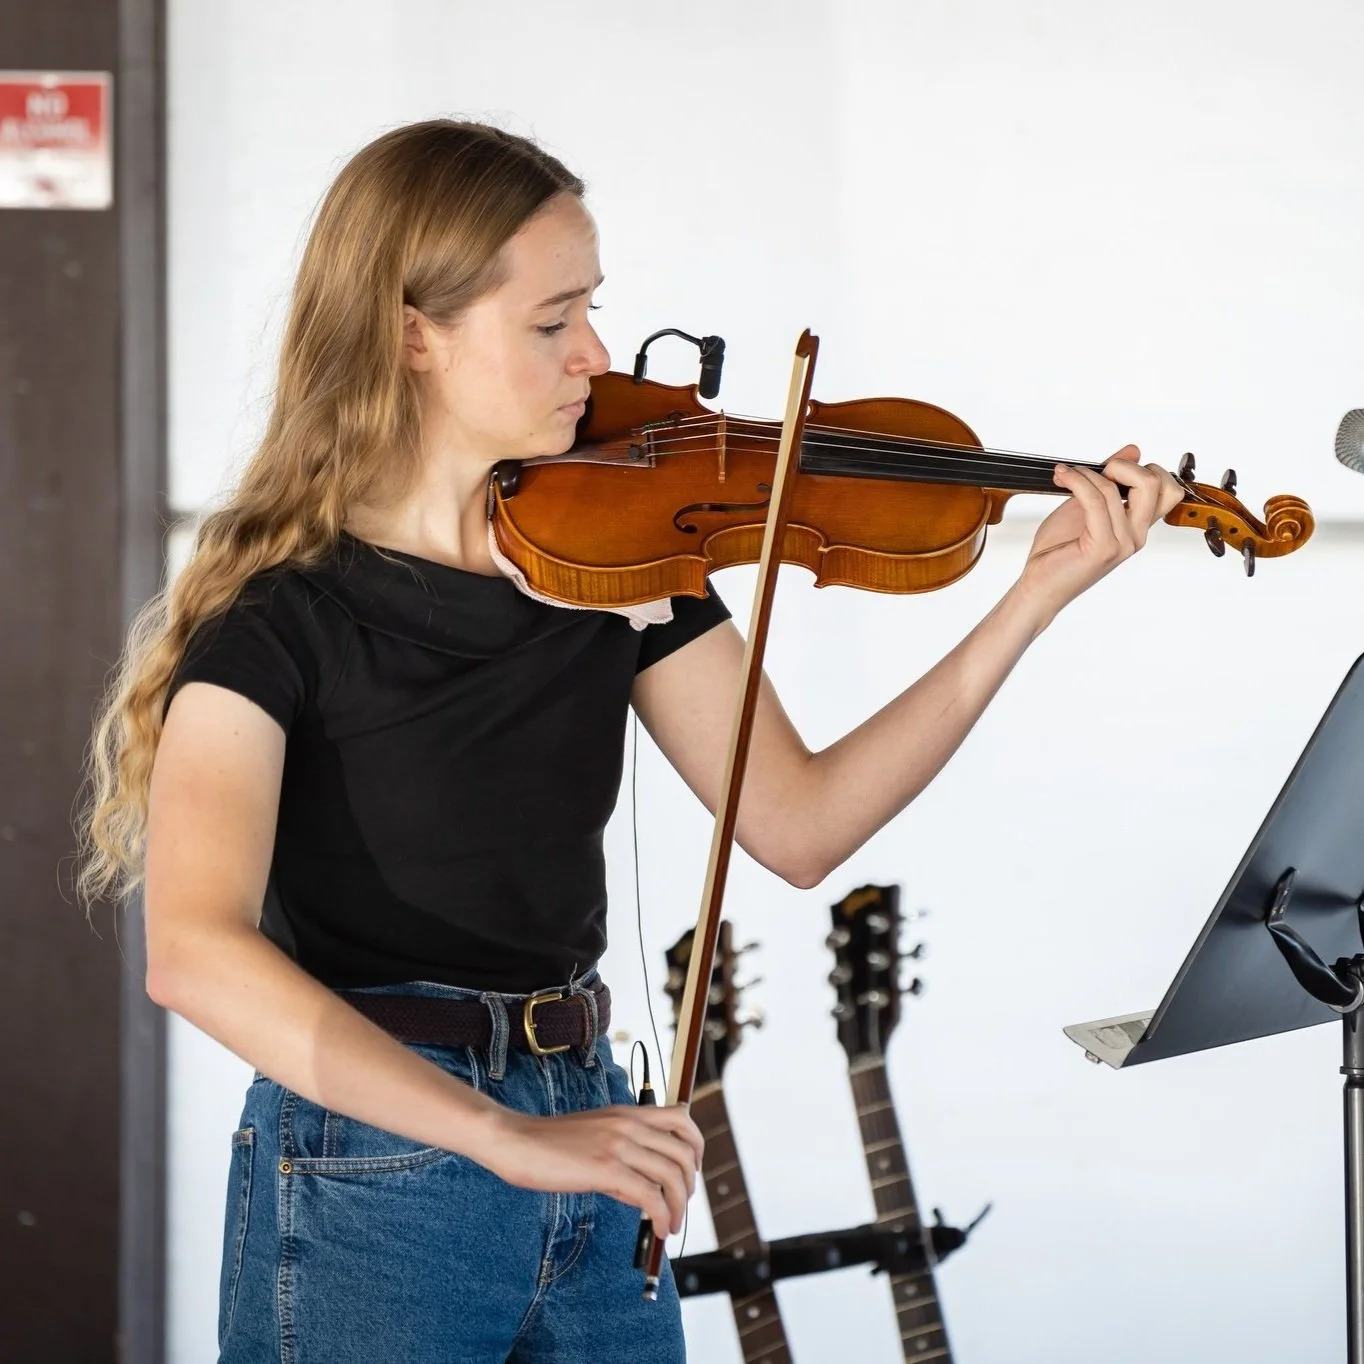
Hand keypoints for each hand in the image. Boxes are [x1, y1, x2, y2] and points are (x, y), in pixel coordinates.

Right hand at [477, 1103, 703, 1239]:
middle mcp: (629, 1124)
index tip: (692, 1170)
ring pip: (671, 1175)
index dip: (696, 1146)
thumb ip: (624, 1155)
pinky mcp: (607, 1169)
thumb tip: (647, 1193)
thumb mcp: (596, 1136)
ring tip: (672, 1225)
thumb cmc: (551, 1144)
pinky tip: (659, 1230)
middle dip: (690, 1184)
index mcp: (628, 1113)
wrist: (517, 1141)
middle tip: (682, 1205)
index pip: (681, 1118)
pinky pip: (651, 1196)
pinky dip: (663, 1216)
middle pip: (683, 1152)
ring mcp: (619, 1145)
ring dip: (680, 1206)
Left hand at [1017, 446, 1183, 622]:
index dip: (1143, 469)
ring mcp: (1122, 543)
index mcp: (1137, 526)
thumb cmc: (1058, 551)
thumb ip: (1110, 480)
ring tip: (1066, 476)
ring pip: (1119, 489)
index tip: (1109, 471)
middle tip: (1095, 472)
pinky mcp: (1103, 548)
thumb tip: (1133, 450)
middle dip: (1123, 466)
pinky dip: (1076, 481)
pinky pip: (1095, 501)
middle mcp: (1136, 535)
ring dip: (1087, 473)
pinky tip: (1062, 478)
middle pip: (1156, 483)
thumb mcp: (1085, 505)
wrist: (1039, 587)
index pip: (1169, 489)